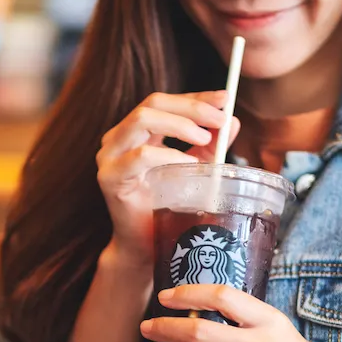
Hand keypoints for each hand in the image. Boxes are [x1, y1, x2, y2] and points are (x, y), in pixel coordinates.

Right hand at [96, 91, 240, 264]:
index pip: (164, 102)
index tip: (225, 98)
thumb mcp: (193, 168)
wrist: (144, 245)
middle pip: (152, 103)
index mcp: (134, 133)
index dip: (195, 97)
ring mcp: (109, 157)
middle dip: (191, 107)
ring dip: (179, 124)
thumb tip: (232, 119)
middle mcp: (117, 139)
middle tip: (219, 119)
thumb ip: (209, 144)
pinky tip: (190, 164)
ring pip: (142, 120)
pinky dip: (168, 154)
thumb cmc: (164, 207)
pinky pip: (140, 156)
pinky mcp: (110, 177)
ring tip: (205, 138)